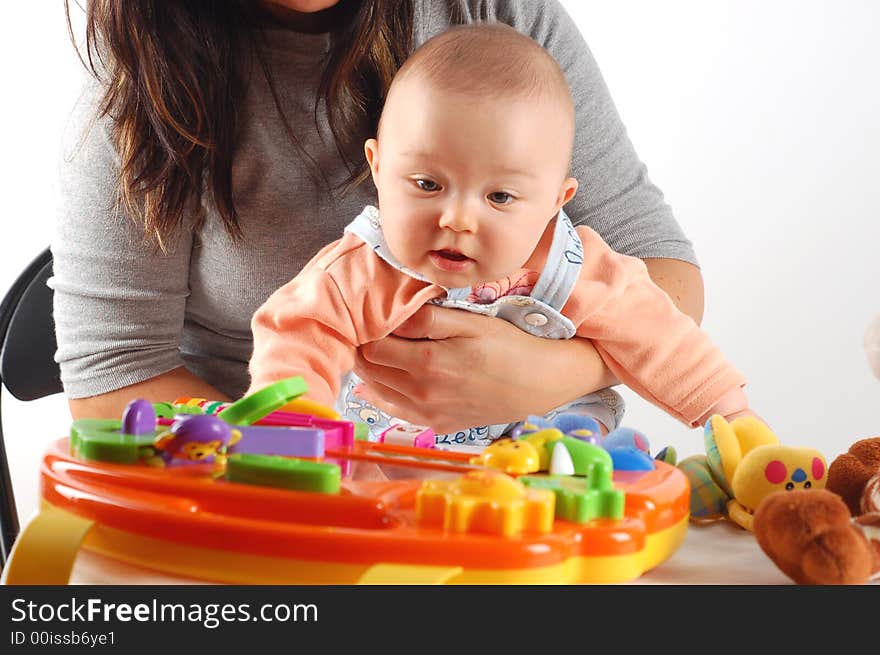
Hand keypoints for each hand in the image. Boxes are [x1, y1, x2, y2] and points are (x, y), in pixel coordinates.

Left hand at [352, 304, 610, 433]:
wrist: (543, 382)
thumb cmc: (509, 344)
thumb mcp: (470, 321)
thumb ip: (426, 319)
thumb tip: (388, 316)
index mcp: (426, 364)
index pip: (370, 349)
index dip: (366, 330)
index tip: (370, 317)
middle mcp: (421, 394)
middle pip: (369, 371)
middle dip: (364, 349)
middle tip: (370, 329)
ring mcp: (429, 414)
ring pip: (378, 392)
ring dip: (372, 371)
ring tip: (379, 349)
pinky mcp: (439, 424)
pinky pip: (397, 411)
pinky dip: (384, 395)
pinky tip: (385, 381)